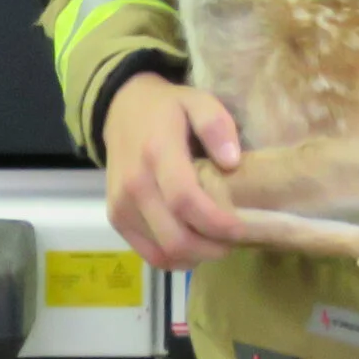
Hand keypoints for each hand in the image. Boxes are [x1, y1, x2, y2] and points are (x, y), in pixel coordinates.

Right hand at [102, 74, 243, 270]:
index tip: (243, 228)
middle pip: (175, 237)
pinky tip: (194, 246)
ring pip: (163, 252)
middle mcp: (134, 185)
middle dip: (211, 247)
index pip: (185, 201)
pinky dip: (176, 258)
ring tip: (217, 242)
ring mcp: (121, 205)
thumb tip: (232, 161)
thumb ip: (216, 125)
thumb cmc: (167, 108)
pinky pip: (149, 254)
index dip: (217, 223)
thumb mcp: (197, 100)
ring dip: (196, 256)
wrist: (121, 110)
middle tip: (235, 240)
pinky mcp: (116, 219)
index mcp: (157, 153)